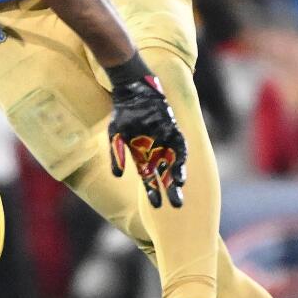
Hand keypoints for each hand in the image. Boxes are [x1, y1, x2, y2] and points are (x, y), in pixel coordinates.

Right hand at [107, 61, 186, 209]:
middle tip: (177, 205)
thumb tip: (117, 175)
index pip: (149, 179)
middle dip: (170, 190)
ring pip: (174, 163)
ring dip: (177, 174)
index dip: (153, 192)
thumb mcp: (116, 135)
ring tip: (179, 185)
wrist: (133, 92)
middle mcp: (156, 151)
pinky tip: (181, 166)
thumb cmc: (122, 113)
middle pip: (165, 175)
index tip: (155, 206)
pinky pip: (180, 145)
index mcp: (142, 156)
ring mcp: (166, 141)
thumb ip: (117, 155)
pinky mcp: (173, 129)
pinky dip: (180, 156)